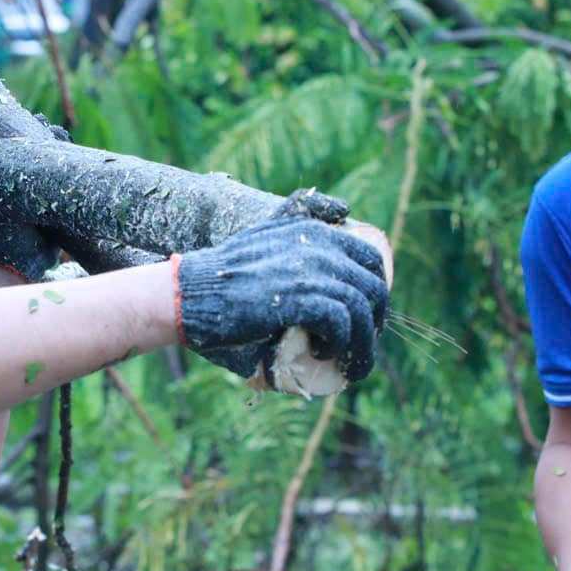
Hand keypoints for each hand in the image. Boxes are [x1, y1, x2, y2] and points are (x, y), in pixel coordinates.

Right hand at [173, 215, 388, 380]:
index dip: (375, 292)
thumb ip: (298, 212)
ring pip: (361, 311)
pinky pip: (341, 325)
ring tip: (347, 363)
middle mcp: (320, 247)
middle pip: (373, 289)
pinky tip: (325, 354)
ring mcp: (311, 272)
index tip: (365, 317)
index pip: (371, 260)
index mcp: (316, 231)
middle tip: (359, 345)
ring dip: (361, 345)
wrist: (195, 291)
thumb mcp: (267, 227)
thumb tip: (338, 206)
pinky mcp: (300, 299)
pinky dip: (340, 345)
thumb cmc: (227, 269)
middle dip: (373, 323)